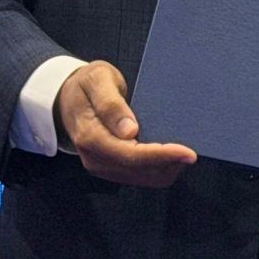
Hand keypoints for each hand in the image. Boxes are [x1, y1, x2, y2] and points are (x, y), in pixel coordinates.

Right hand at [57, 60, 195, 185]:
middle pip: (139, 171)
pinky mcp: (110, 167)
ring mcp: (102, 165)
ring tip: (183, 152)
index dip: (161, 156)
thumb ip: (111, 104)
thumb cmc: (85, 84)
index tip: (187, 152)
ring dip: (166, 168)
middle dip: (169, 164)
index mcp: (91, 136)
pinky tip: (169, 155)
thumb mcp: (97, 80)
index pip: (130, 155)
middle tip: (192, 151)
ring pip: (142, 178)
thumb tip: (130, 131)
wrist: (66, 97)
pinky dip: (158, 168)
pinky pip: (139, 176)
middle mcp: (95, 158)